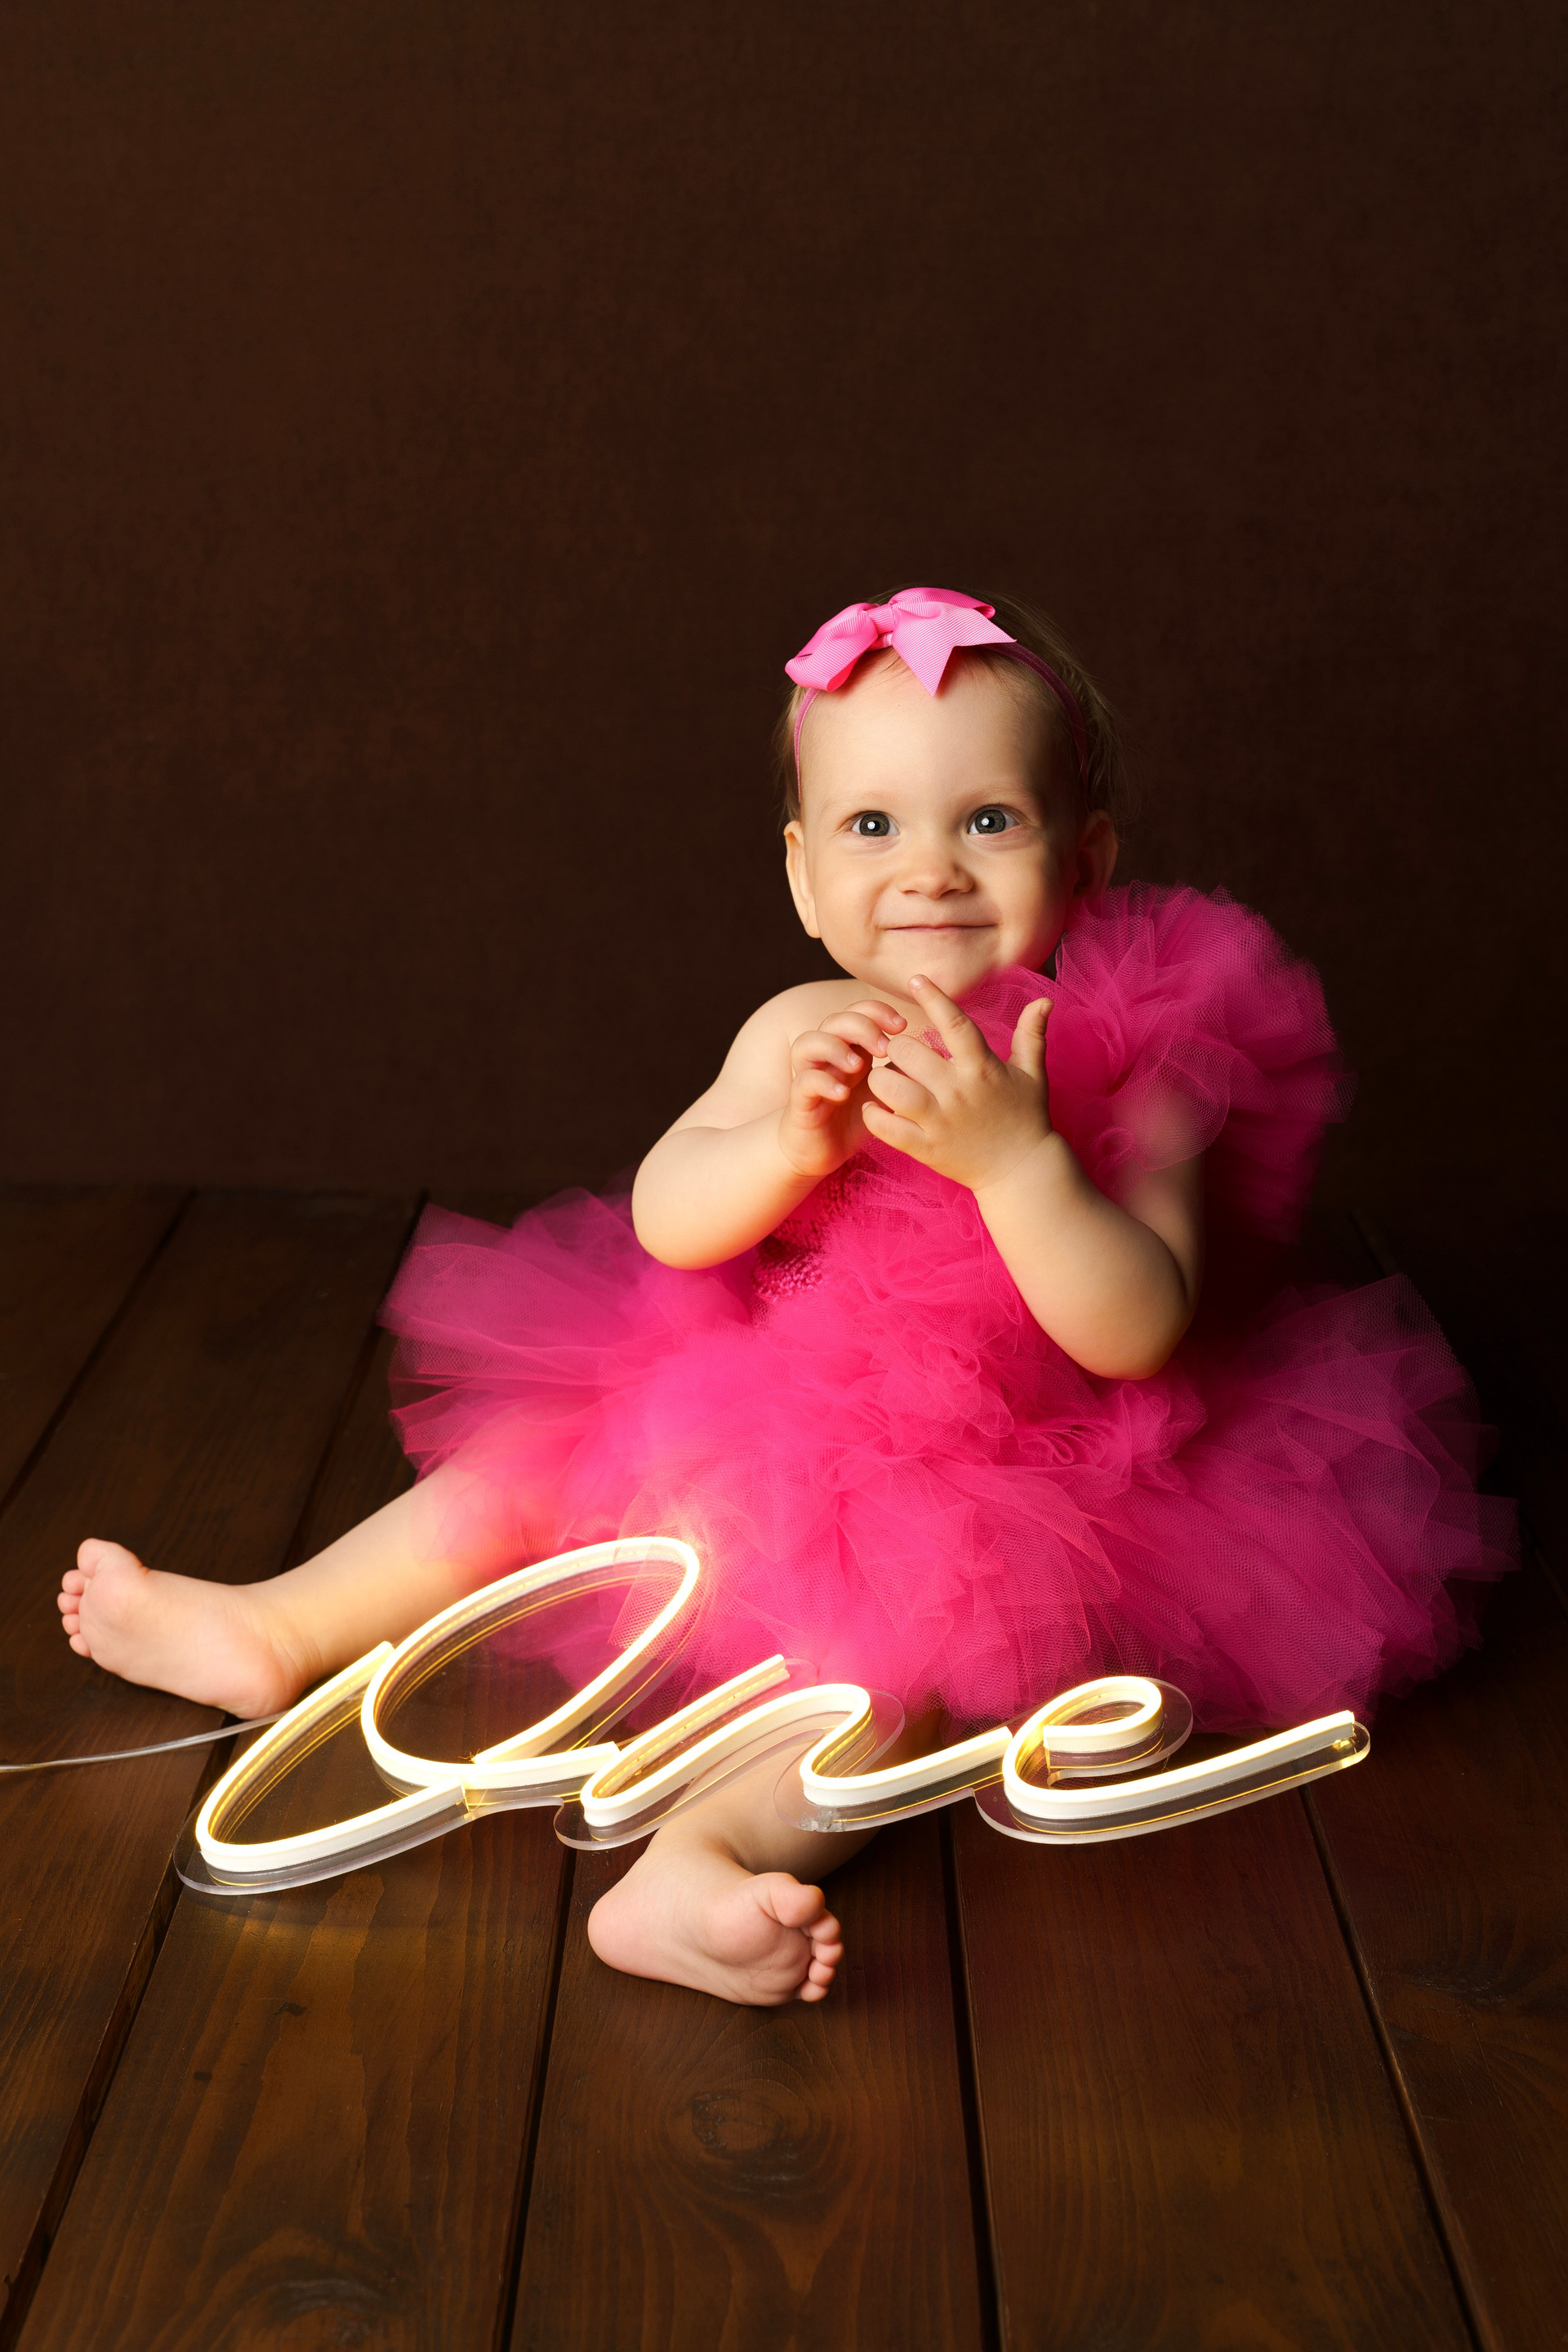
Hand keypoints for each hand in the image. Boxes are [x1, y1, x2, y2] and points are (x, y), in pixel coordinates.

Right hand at [777, 999, 906, 1178]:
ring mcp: (810, 1076)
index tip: (902, 1025)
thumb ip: (903, 1071)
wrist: (822, 1152)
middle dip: (860, 1026)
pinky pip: (804, 1081)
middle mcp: (826, 1057)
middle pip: (833, 1021)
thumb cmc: (855, 1118)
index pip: (857, 1011)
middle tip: (884, 1046)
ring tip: (858, 1065)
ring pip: (808, 1043)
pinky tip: (843, 1093)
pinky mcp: (800, 1101)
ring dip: (834, 1047)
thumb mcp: (886, 1093)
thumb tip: (935, 1053)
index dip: (876, 1010)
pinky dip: (823, 1082)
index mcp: (848, 1048)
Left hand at [860, 975, 1051, 1191]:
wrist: (1022, 1172)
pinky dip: (874, 1114)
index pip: (954, 1023)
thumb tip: (1044, 1000)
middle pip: (908, 1051)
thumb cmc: (1025, 1117)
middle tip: (900, 1054)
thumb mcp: (1032, 1074)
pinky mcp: (926, 1148)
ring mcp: (939, 1122)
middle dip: (897, 1046)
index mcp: (982, 1068)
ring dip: (880, 1078)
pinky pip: (885, 1127)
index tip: (916, 979)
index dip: (934, 998)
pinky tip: (877, 1107)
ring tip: (888, 1079)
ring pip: (889, 1086)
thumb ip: (1031, 1035)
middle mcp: (958, 1092)